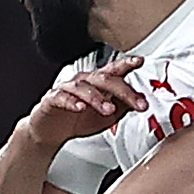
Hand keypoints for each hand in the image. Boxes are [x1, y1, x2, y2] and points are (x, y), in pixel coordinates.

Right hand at [22, 55, 146, 145]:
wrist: (51, 132)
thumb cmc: (78, 120)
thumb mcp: (107, 117)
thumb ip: (123, 107)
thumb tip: (142, 100)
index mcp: (98, 83)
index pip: (114, 71)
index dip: (126, 64)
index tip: (140, 61)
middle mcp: (84, 82)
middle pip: (103, 79)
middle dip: (122, 90)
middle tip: (136, 102)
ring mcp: (67, 89)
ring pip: (84, 88)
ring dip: (98, 98)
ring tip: (109, 109)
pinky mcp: (52, 99)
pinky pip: (62, 97)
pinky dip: (71, 102)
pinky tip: (80, 108)